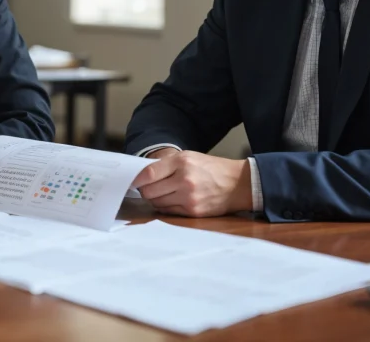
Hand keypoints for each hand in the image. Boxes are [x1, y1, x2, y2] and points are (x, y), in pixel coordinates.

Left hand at [133, 150, 251, 216]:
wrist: (238, 184)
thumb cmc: (211, 168)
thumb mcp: (189, 157)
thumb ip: (166, 165)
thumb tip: (142, 175)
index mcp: (182, 162)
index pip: (149, 173)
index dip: (136, 179)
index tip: (131, 181)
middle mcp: (184, 180)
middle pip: (149, 191)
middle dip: (145, 190)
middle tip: (148, 187)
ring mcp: (189, 198)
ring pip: (157, 203)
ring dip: (155, 199)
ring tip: (163, 192)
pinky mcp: (193, 212)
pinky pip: (168, 211)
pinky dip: (165, 207)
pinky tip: (172, 199)